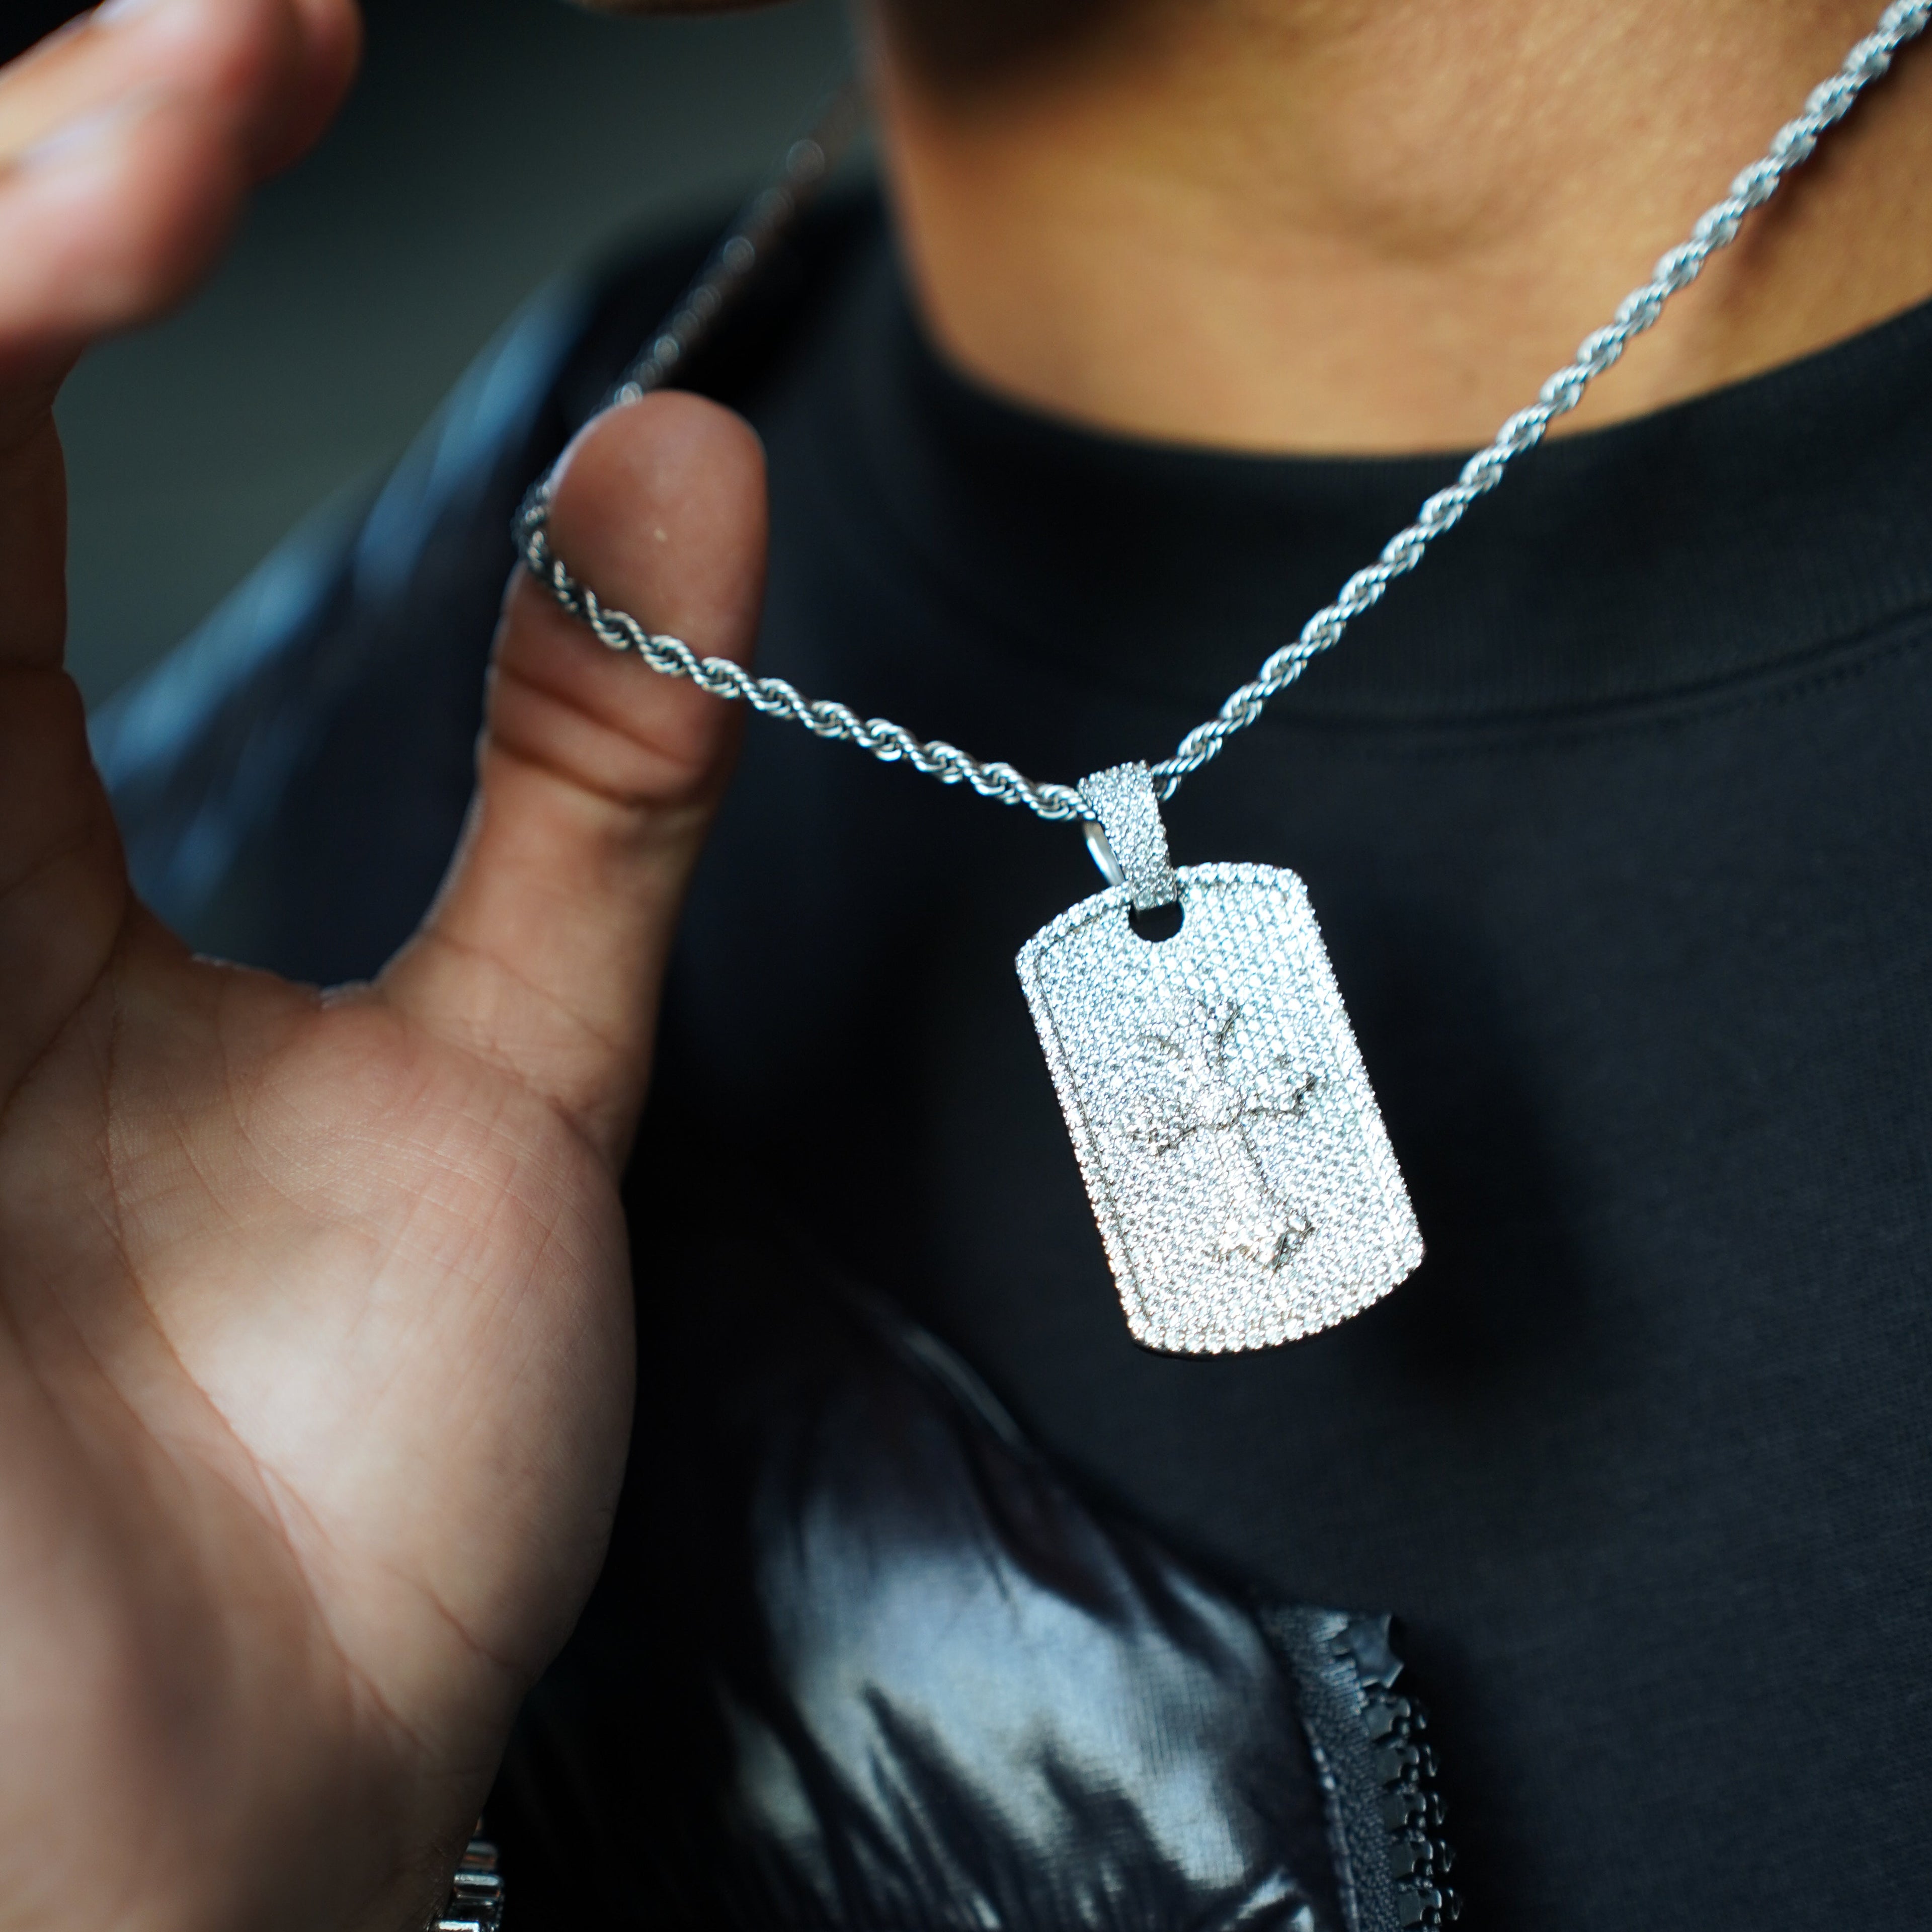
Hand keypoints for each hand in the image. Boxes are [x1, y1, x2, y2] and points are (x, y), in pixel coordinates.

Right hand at [0, 5, 769, 1925]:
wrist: (251, 1791)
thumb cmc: (337, 1497)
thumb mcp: (506, 1084)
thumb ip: (590, 779)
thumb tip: (689, 473)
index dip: (92, 201)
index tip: (279, 57)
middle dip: (22, 183)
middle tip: (236, 36)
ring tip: (173, 97)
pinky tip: (36, 272)